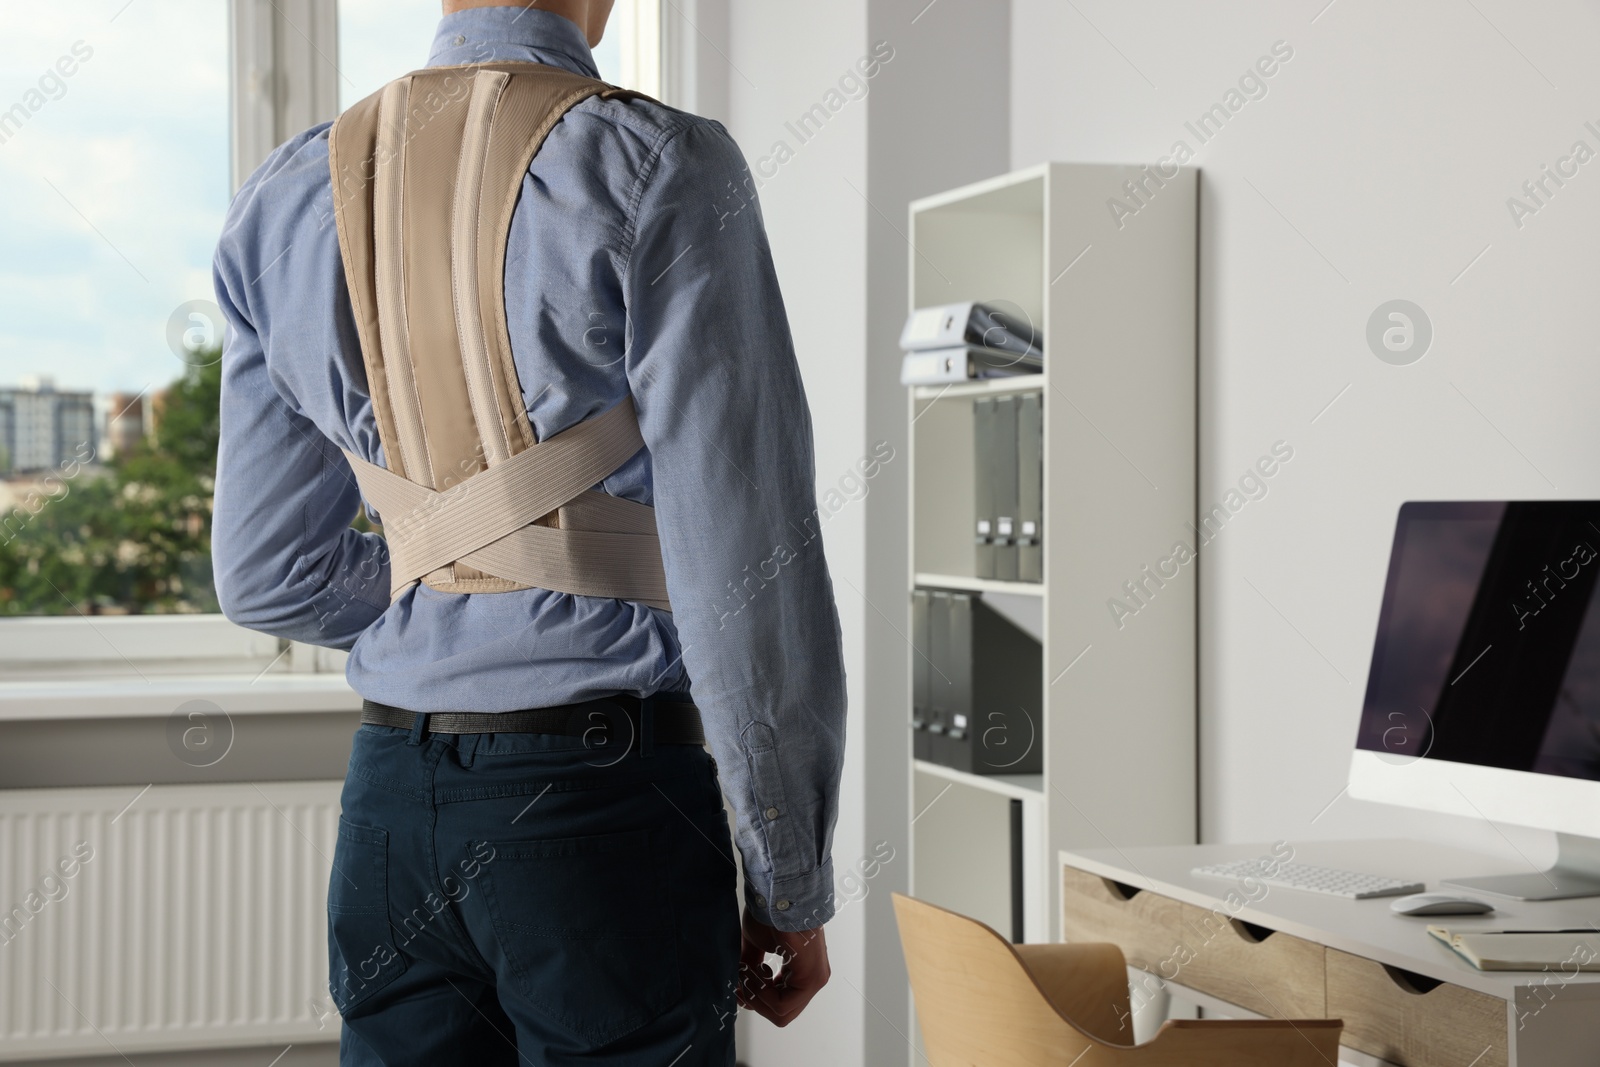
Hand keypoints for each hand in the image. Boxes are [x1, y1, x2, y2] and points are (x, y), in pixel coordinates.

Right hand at [737, 906, 829, 1025]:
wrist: (778, 895)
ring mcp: (816, 980)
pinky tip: (755, 970)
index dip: (756, 999)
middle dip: (755, 1002)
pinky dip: (762, 994)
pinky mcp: (812, 979)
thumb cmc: (770, 913)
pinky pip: (782, 1004)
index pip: (780, 1004)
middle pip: (781, 1014)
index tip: (740, 982)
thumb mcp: (756, 947)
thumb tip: (740, 991)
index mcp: (804, 972)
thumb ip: (751, 970)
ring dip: (756, 996)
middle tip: (740, 983)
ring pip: (781, 1012)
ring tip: (747, 971)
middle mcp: (814, 979)